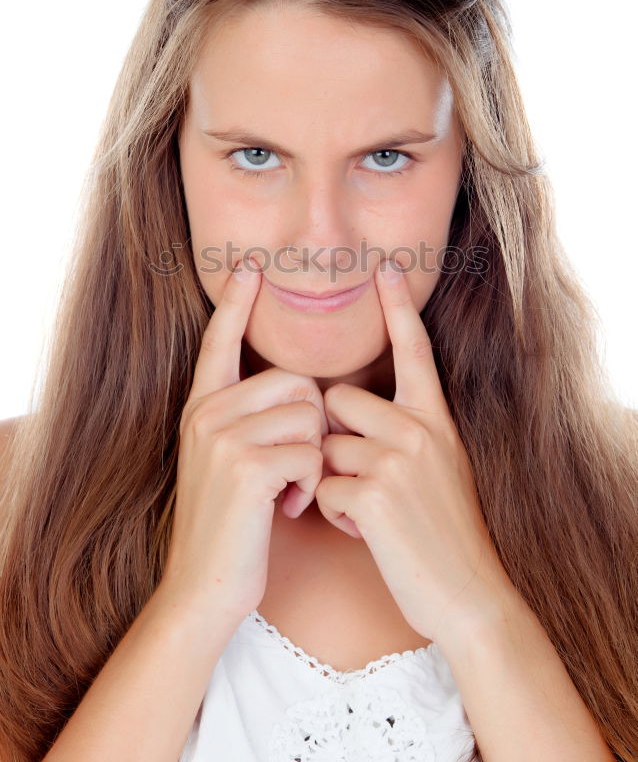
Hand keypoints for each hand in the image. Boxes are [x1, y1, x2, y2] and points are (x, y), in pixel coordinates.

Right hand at [160, 258, 326, 621]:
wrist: (204, 587)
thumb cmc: (231, 526)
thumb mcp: (226, 462)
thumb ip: (248, 420)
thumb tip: (300, 391)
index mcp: (202, 407)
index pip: (221, 341)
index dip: (237, 303)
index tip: (250, 265)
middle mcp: (206, 413)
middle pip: (296, 381)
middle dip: (311, 427)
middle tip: (291, 469)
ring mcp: (221, 437)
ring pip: (309, 415)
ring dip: (313, 459)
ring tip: (286, 491)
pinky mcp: (244, 467)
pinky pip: (310, 452)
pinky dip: (310, 484)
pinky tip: (286, 508)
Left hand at [314, 257, 517, 643]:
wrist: (466, 591)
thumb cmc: (443, 529)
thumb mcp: (442, 464)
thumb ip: (407, 429)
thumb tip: (350, 407)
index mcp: (433, 417)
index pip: (413, 350)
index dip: (398, 308)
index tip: (385, 267)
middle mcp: (418, 428)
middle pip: (337, 401)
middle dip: (335, 439)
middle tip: (364, 478)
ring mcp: (398, 459)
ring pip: (325, 447)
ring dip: (336, 483)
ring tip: (372, 511)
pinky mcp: (376, 495)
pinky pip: (324, 488)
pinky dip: (337, 515)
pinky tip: (369, 532)